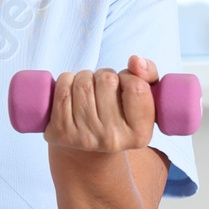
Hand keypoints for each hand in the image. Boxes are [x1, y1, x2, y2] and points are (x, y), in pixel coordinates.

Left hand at [44, 56, 159, 154]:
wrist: (89, 148)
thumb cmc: (119, 113)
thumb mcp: (143, 97)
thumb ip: (147, 74)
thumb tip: (135, 61)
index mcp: (139, 133)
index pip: (136, 87)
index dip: (128, 77)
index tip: (125, 85)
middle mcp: (112, 139)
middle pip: (107, 80)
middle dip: (104, 76)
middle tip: (104, 89)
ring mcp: (85, 137)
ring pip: (83, 82)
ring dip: (85, 77)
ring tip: (89, 91)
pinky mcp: (61, 132)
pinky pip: (62, 89)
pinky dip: (66, 81)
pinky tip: (72, 92)